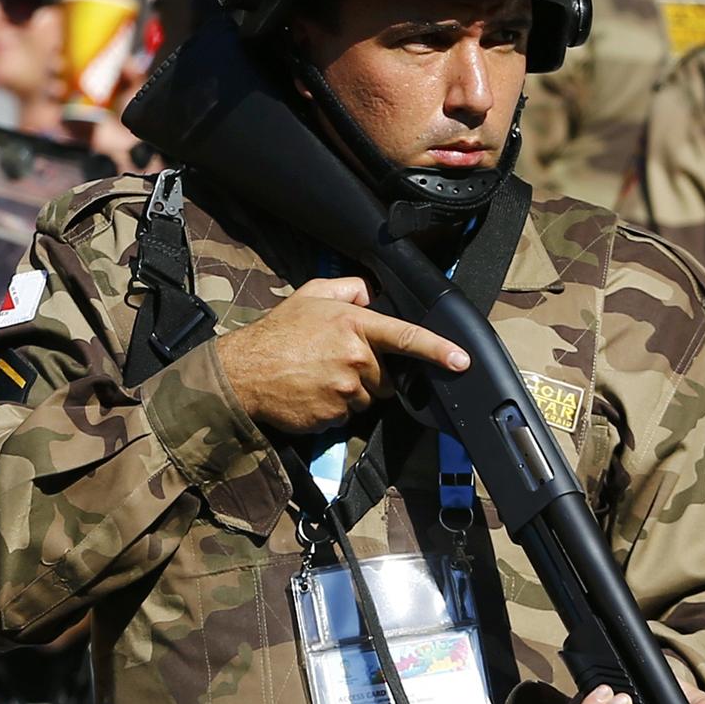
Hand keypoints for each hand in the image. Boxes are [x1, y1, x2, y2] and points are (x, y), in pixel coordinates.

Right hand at [210, 277, 469, 434]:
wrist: (243, 372)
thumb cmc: (276, 333)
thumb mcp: (310, 295)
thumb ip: (348, 288)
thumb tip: (372, 294)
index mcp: (354, 325)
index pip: (405, 336)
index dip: (438, 349)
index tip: (461, 361)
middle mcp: (355, 358)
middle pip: (386, 375)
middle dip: (370, 371)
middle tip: (336, 361)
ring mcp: (345, 390)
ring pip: (368, 398)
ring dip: (352, 391)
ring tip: (320, 377)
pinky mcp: (334, 415)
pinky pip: (348, 415)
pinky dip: (335, 408)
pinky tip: (313, 393)